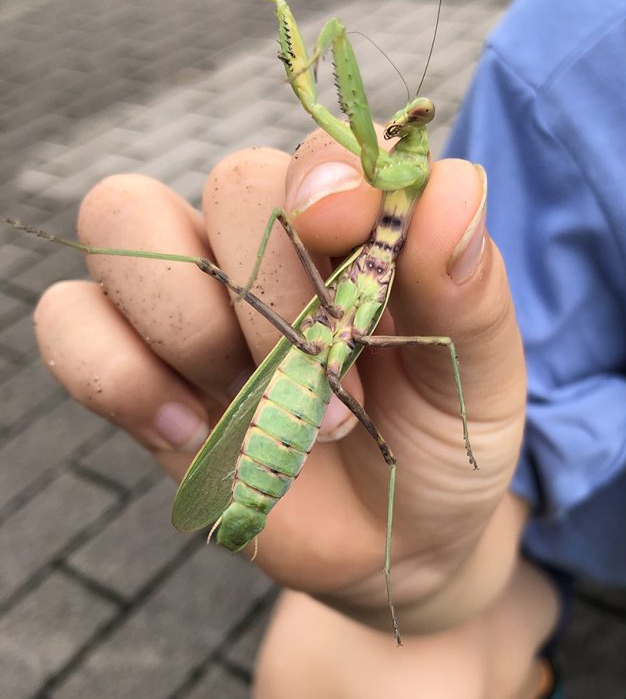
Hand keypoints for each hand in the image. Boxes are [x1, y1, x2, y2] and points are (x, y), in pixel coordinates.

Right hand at [34, 132, 526, 631]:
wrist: (389, 544)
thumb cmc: (437, 446)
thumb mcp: (479, 380)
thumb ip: (471, 290)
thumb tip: (448, 191)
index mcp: (355, 229)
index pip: (317, 153)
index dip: (324, 183)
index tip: (344, 237)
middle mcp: (264, 244)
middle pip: (225, 184)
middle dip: (275, 293)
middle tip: (332, 389)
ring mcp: (193, 300)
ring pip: (122, 220)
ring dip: (189, 321)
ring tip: (258, 408)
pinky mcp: (137, 365)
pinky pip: (72, 322)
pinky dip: (120, 373)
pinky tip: (189, 430)